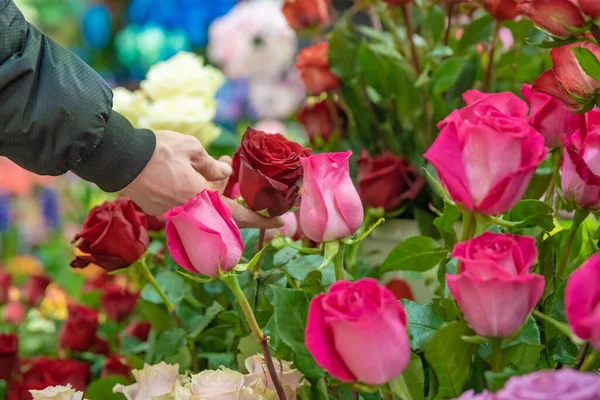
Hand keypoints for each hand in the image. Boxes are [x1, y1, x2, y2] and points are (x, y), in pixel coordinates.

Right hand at [121, 130, 282, 228]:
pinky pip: (190, 209)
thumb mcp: (192, 150)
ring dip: (218, 196)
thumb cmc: (158, 151)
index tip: (280, 223)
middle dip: (239, 203)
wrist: (119, 159)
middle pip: (224, 216)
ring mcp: (174, 215)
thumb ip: (213, 166)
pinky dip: (200, 197)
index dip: (263, 220)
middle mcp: (190, 213)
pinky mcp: (162, 212)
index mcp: (201, 198)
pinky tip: (200, 178)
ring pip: (206, 211)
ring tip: (220, 169)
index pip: (240, 215)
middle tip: (247, 187)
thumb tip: (226, 174)